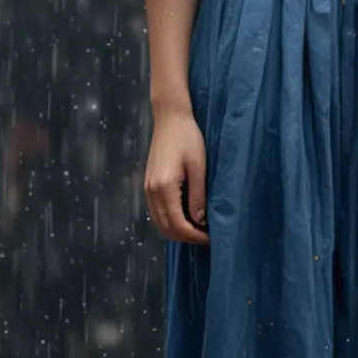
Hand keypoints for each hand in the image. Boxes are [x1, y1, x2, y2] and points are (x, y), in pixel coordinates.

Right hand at [144, 106, 210, 245]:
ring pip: (159, 222)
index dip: (194, 236)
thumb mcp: (199, 167)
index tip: (210, 239)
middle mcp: (152, 190)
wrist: (170, 119)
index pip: (178, 224)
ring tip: (198, 230)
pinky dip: (170, 220)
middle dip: (186, 238)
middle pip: (166, 228)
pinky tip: (186, 217)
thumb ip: (198, 195)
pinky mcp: (148, 184)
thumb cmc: (188, 138)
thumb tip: (200, 221)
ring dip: (177, 231)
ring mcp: (147, 188)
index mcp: (164, 187)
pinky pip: (156, 211)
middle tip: (206, 238)